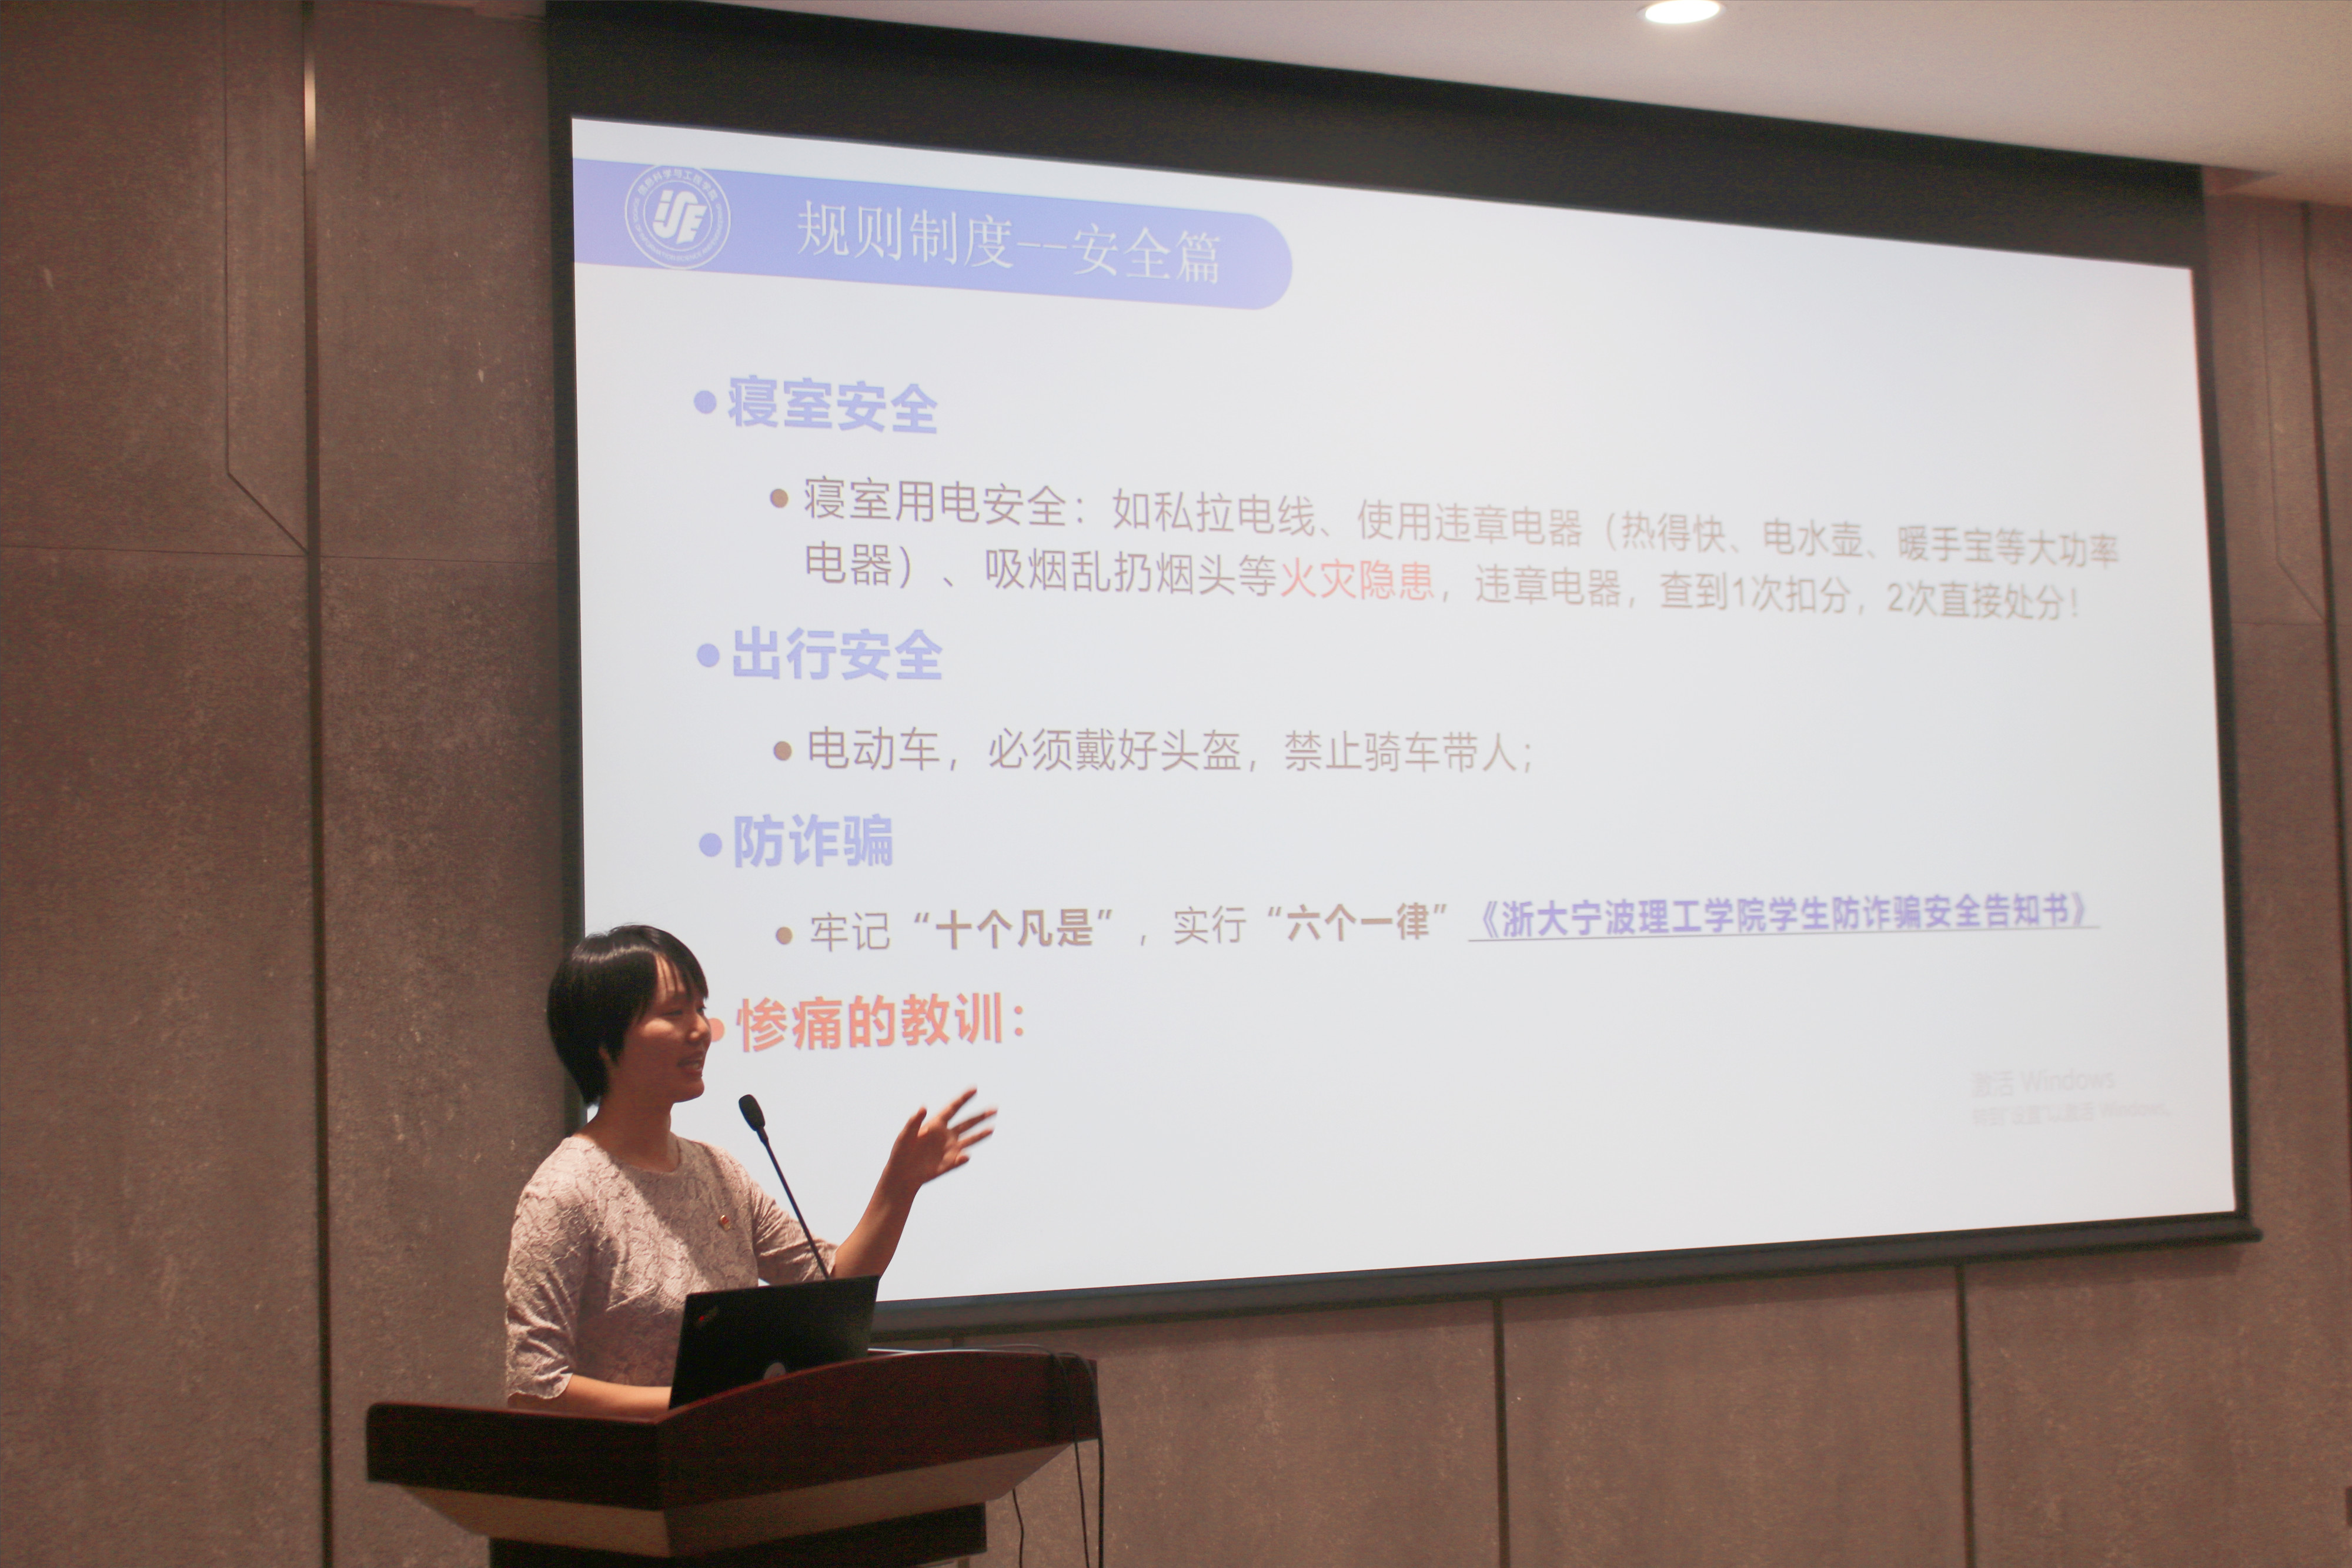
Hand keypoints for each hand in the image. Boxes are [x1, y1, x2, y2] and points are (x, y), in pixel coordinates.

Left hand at [879, 1088, 994, 1198]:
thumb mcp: (905, 1135)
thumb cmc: (900, 1152)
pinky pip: (959, 1160)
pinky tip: (966, 1156)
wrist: (901, 1175)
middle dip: (980, 1116)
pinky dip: (963, 1158)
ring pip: (969, 1140)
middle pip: (966, 1123)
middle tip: (995, 1108)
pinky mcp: (949, 1164)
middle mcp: (945, 1135)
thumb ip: (914, 1122)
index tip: (975, 1088)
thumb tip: (922, 1107)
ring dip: (980, 1134)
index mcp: (935, 1124)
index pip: (953, 1108)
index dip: (963, 1098)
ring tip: (993, 1127)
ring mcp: (949, 1149)